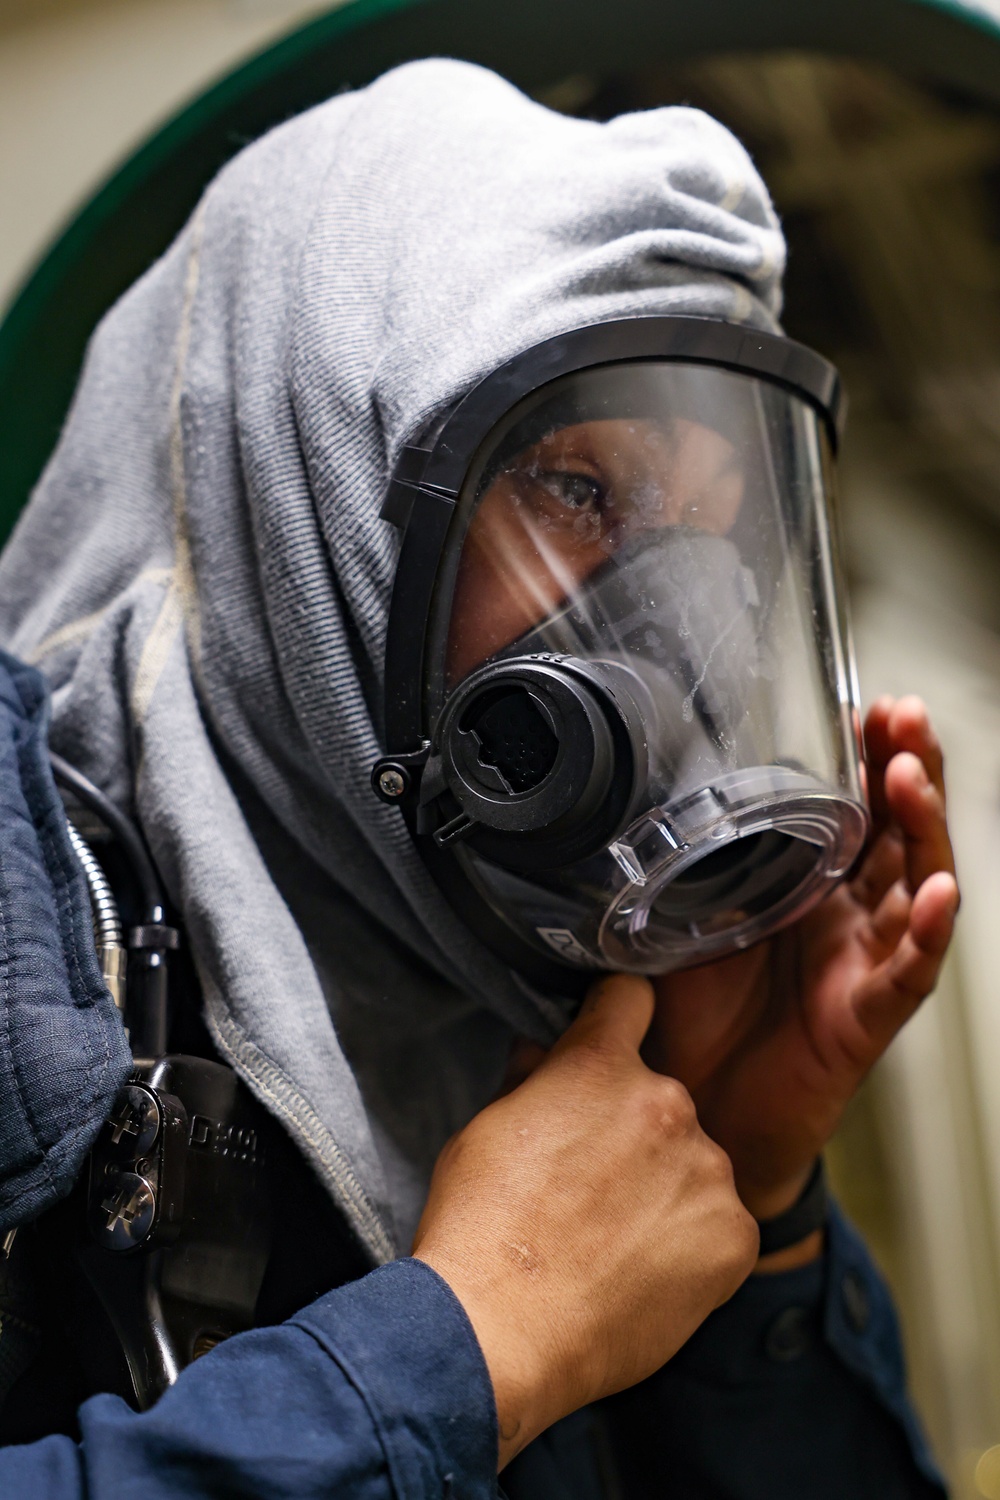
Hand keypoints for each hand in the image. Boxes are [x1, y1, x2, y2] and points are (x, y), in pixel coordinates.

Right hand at [412, 975, 757, 1467]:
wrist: (501, 1330)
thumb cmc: (480, 1229)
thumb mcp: (487, 1129)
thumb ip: (533, 1082)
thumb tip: (544, 1056)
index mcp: (601, 1067)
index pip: (629, 998)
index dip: (617, 1017)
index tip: (611, 1039)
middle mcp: (667, 1102)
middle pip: (661, 1099)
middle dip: (634, 1132)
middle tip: (593, 1189)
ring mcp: (707, 1170)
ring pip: (693, 1164)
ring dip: (666, 1189)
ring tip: (614, 1244)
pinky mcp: (735, 1234)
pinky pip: (720, 1224)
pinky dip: (692, 1246)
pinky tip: (645, 1275)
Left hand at [643, 696, 959, 1233]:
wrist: (692, 1115)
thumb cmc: (692, 1025)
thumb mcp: (682, 925)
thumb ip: (687, 871)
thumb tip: (645, 800)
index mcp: (805, 892)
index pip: (850, 812)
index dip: (863, 760)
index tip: (861, 707)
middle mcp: (844, 921)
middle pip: (896, 833)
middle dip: (907, 770)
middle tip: (904, 716)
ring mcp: (863, 966)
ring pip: (914, 887)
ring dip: (922, 830)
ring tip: (915, 779)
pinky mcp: (865, 1019)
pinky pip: (908, 973)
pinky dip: (925, 932)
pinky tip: (934, 893)